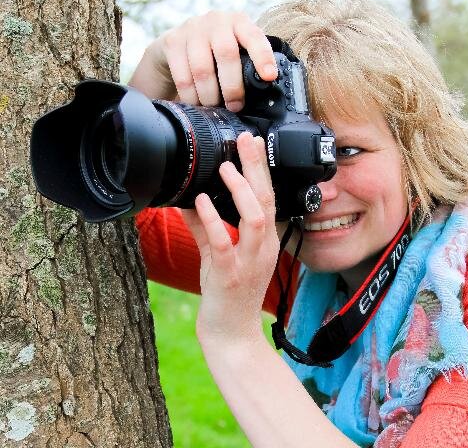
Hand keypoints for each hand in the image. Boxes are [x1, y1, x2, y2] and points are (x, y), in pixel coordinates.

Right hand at [129, 11, 277, 110]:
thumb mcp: (236, 50)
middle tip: (235, 106)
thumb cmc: (215, 53)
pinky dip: (191, 96)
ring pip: (202, 69)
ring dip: (210, 96)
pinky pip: (183, 77)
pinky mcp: (172, 42)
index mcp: (239, 22)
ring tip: (214, 108)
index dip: (263, 57)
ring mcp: (192, 29)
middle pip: (227, 54)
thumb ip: (249, 64)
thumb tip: (265, 94)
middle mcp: (216, 20)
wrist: (177, 44)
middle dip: (232, 87)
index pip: (254, 36)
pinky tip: (196, 104)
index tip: (269, 77)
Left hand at [181, 132, 279, 344]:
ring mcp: (250, 262)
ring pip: (255, 217)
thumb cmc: (229, 294)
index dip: (261, 170)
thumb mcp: (219, 255)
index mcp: (264, 241)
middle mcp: (263, 248)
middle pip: (266, 199)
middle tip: (246, 140)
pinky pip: (224, 243)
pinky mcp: (230, 275)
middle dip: (256, 168)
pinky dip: (213, 220)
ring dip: (240, 190)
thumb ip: (206, 226)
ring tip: (225, 167)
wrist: (232, 335)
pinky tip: (201, 201)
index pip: (268, 197)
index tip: (252, 143)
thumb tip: (190, 199)